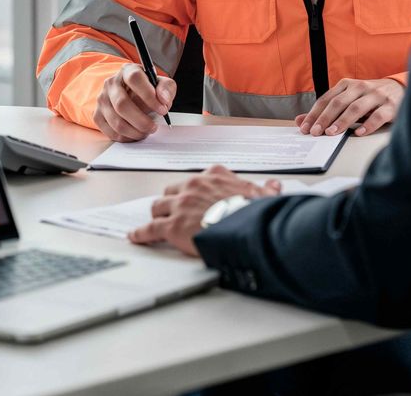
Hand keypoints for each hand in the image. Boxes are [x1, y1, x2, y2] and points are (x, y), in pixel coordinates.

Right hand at [93, 63, 176, 140]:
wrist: (131, 94)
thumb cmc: (147, 89)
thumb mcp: (161, 83)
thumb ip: (166, 88)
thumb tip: (163, 100)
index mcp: (127, 71)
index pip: (134, 78)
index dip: (149, 95)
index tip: (162, 109)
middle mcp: (111, 83)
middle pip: (122, 104)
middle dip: (141, 120)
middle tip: (153, 127)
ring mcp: (102, 99)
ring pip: (116, 121)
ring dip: (134, 131)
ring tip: (146, 131)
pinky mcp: (98, 114)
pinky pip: (110, 131)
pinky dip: (125, 137)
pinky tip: (135, 134)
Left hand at [128, 165, 280, 255]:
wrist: (244, 227)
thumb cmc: (252, 212)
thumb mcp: (262, 195)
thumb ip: (265, 189)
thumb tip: (273, 186)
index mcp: (214, 175)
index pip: (197, 180)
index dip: (193, 191)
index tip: (193, 197)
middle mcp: (193, 186)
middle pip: (172, 191)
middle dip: (172, 201)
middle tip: (174, 211)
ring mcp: (180, 205)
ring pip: (158, 207)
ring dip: (158, 215)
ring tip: (157, 222)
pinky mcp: (171, 226)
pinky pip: (150, 228)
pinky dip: (141, 233)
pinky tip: (136, 236)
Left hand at [296, 77, 403, 136]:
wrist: (399, 88)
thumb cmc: (368, 97)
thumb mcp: (347, 99)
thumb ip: (325, 110)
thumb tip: (300, 121)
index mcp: (347, 85)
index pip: (327, 99)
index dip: (314, 113)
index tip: (305, 127)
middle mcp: (360, 87)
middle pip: (339, 103)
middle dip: (325, 118)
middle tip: (316, 132)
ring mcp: (376, 95)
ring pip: (356, 108)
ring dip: (343, 121)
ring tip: (332, 133)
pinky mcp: (391, 105)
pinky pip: (378, 116)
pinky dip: (368, 125)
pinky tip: (359, 133)